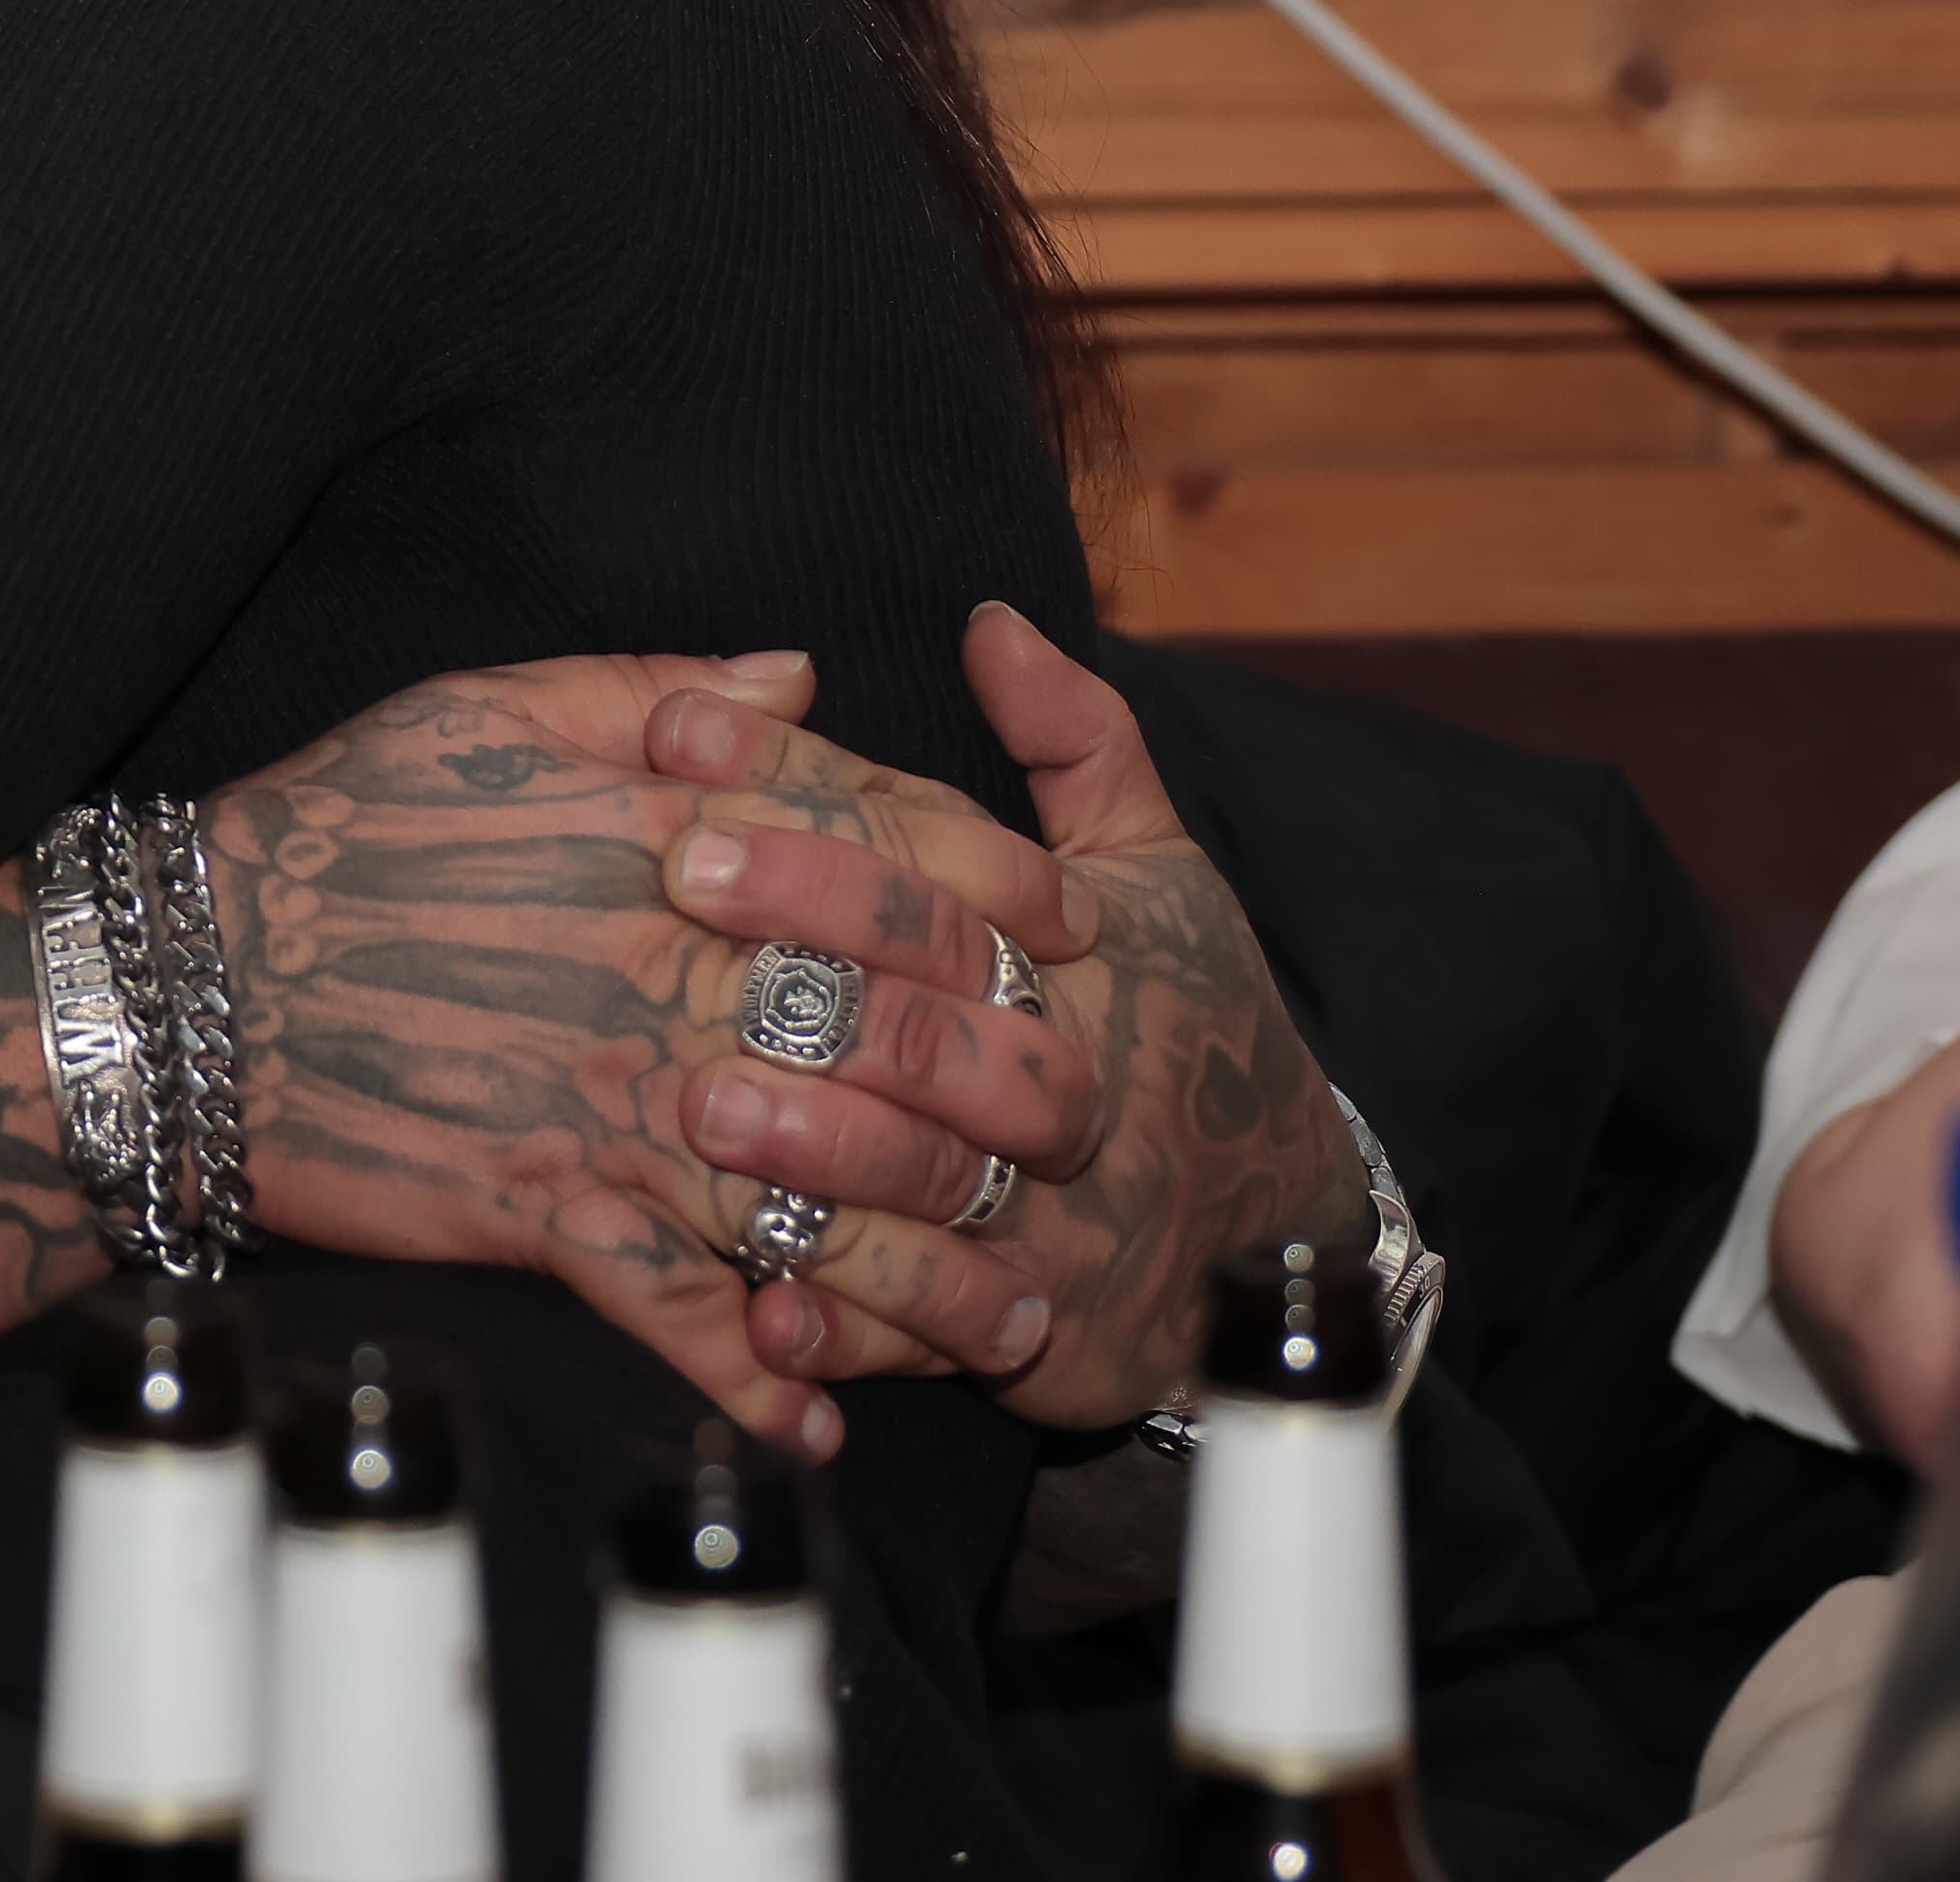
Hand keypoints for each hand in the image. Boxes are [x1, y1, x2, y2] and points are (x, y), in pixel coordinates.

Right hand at [210, 652, 1095, 1458]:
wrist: (182, 986)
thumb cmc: (325, 828)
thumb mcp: (483, 707)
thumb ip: (657, 687)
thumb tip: (800, 678)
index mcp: (661, 831)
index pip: (882, 848)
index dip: (994, 884)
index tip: (1067, 922)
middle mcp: (662, 966)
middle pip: (891, 1024)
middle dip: (1006, 1078)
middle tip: (1086, 1122)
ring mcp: (611, 1097)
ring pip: (816, 1183)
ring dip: (923, 1259)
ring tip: (1009, 1314)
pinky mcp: (546, 1206)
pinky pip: (680, 1308)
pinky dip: (753, 1373)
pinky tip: (819, 1416)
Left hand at [668, 606, 1368, 1425]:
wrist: (1279, 1236)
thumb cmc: (1187, 1023)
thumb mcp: (1156, 872)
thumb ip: (1080, 741)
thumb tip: (992, 620)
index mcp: (1077, 955)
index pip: (933, 856)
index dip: (806, 789)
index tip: (679, 736)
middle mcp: (1065, 1080)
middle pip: (946, 1017)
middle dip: (817, 956)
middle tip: (682, 893)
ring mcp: (1047, 1215)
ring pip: (935, 1184)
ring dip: (823, 1151)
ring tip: (706, 1111)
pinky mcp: (1032, 1334)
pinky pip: (929, 1338)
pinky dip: (850, 1328)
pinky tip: (762, 1314)